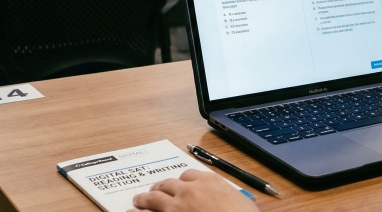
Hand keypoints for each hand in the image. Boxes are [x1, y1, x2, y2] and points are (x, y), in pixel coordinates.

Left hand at [129, 170, 259, 211]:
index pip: (189, 175)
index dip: (182, 181)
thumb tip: (242, 203)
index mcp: (209, 182)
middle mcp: (189, 190)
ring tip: (137, 201)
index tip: (179, 185)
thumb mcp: (244, 204)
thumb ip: (235, 199)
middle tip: (154, 190)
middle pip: (168, 183)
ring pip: (153, 196)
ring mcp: (175, 206)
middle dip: (159, 187)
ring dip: (144, 198)